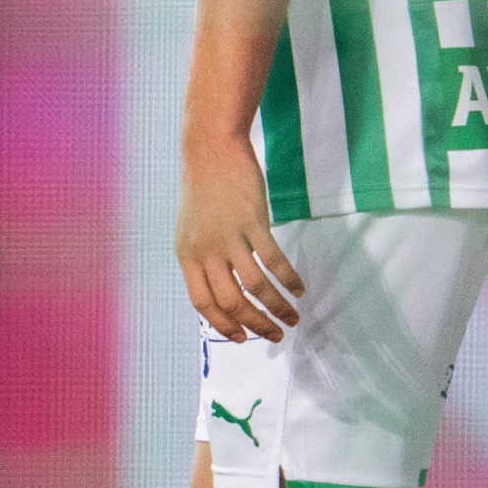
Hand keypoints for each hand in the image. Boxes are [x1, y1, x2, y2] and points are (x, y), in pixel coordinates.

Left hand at [176, 134, 304, 343]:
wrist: (211, 149)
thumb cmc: (203, 189)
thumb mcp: (191, 229)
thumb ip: (203, 259)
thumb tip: (222, 290)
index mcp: (188, 256)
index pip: (203, 303)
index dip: (224, 325)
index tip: (242, 338)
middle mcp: (206, 251)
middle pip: (231, 302)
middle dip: (256, 325)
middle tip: (275, 336)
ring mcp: (229, 237)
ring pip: (255, 287)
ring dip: (277, 308)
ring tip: (292, 317)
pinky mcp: (253, 221)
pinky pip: (274, 260)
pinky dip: (288, 279)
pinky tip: (299, 287)